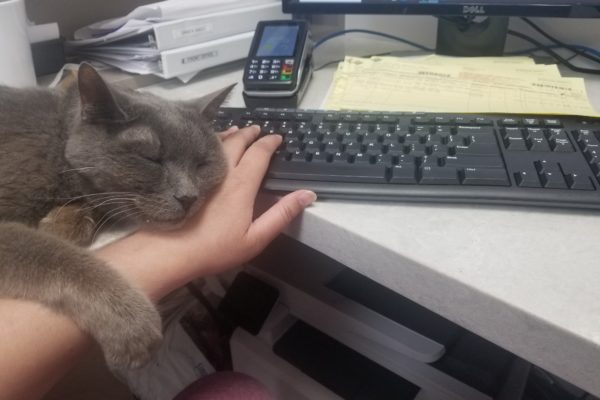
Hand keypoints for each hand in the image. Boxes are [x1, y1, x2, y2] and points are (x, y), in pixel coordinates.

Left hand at [165, 125, 315, 275]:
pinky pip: (201, 149)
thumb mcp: (255, 238)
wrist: (170, 250)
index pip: (259, 153)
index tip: (277, 137)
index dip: (270, 143)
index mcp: (241, 184)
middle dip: (250, 132)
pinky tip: (210, 144)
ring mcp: (200, 171)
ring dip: (231, 134)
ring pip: (217, 142)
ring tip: (237, 130)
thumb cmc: (215, 248)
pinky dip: (210, 141)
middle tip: (258, 129)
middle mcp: (222, 171)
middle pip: (238, 141)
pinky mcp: (183, 175)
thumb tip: (307, 194)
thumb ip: (282, 214)